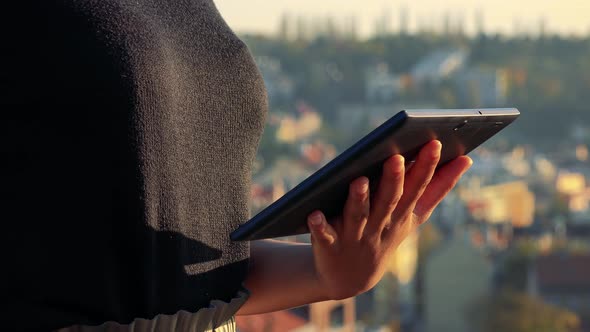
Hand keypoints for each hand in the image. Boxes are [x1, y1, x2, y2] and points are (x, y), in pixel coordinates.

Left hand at [307, 140, 471, 299]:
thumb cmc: (384, 233)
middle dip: (394, 180)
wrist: (350, 278)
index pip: (417, 189)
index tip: (435, 144)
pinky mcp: (329, 246)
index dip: (427, 168)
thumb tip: (467, 158)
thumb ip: (438, 188)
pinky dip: (319, 227)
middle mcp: (380, 226)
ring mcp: (355, 237)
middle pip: (389, 201)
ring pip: (358, 216)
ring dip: (358, 200)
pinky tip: (313, 214)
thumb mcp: (414, 216)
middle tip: (396, 157)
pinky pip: (324, 236)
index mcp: (402, 215)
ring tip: (358, 180)